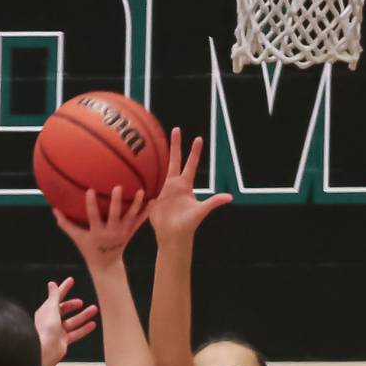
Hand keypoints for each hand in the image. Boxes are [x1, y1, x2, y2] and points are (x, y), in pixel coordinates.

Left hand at [34, 276, 98, 365]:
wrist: (45, 350)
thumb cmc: (45, 329)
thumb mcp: (51, 307)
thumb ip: (54, 295)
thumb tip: (52, 284)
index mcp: (45, 311)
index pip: (56, 296)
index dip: (64, 288)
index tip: (71, 280)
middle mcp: (50, 321)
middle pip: (63, 310)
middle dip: (73, 305)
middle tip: (80, 302)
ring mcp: (57, 332)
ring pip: (72, 321)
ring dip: (83, 315)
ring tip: (94, 309)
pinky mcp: (63, 341)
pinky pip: (76, 333)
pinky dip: (84, 328)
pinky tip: (92, 324)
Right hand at [53, 184, 148, 270]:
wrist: (107, 264)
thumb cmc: (89, 248)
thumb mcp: (77, 237)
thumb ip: (66, 224)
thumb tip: (53, 208)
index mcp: (97, 232)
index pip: (93, 217)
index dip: (91, 204)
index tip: (90, 190)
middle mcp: (111, 232)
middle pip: (115, 216)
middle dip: (116, 202)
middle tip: (118, 187)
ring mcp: (123, 233)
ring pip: (130, 217)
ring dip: (137, 205)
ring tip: (142, 191)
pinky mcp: (130, 233)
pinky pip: (139, 221)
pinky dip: (147, 212)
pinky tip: (154, 200)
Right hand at [147, 128, 232, 244]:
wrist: (173, 237)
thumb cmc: (188, 225)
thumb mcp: (201, 211)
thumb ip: (213, 202)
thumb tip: (230, 197)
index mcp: (185, 185)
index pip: (190, 164)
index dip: (194, 152)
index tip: (198, 138)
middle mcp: (174, 185)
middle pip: (174, 160)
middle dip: (175, 145)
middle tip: (175, 129)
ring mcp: (163, 191)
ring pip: (159, 169)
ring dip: (156, 157)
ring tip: (152, 142)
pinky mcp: (153, 198)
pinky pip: (147, 185)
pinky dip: (142, 177)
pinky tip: (135, 167)